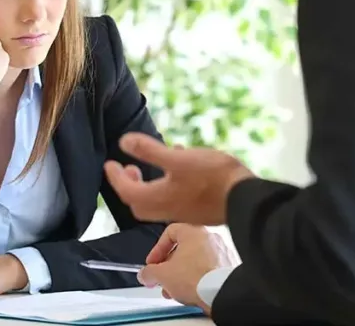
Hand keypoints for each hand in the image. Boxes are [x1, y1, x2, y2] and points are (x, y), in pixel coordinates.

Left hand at [104, 133, 255, 225]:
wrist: (245, 199)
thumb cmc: (212, 178)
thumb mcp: (177, 159)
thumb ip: (149, 151)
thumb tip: (123, 142)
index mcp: (158, 198)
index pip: (127, 191)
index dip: (115, 177)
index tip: (110, 164)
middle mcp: (167, 210)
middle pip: (139, 202)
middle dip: (130, 185)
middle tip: (129, 168)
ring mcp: (183, 212)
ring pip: (157, 201)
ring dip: (148, 185)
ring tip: (152, 167)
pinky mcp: (197, 210)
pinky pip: (174, 198)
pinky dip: (168, 183)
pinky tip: (182, 165)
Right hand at [137, 223, 237, 313]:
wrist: (222, 292)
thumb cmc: (197, 277)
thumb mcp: (162, 275)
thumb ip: (149, 272)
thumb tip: (145, 275)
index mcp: (193, 231)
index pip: (169, 233)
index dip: (157, 250)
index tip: (152, 264)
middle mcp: (209, 237)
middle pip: (182, 249)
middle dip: (169, 267)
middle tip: (162, 279)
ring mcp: (222, 252)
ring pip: (196, 261)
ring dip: (182, 275)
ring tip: (175, 291)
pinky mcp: (229, 266)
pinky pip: (209, 269)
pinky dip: (198, 278)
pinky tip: (192, 292)